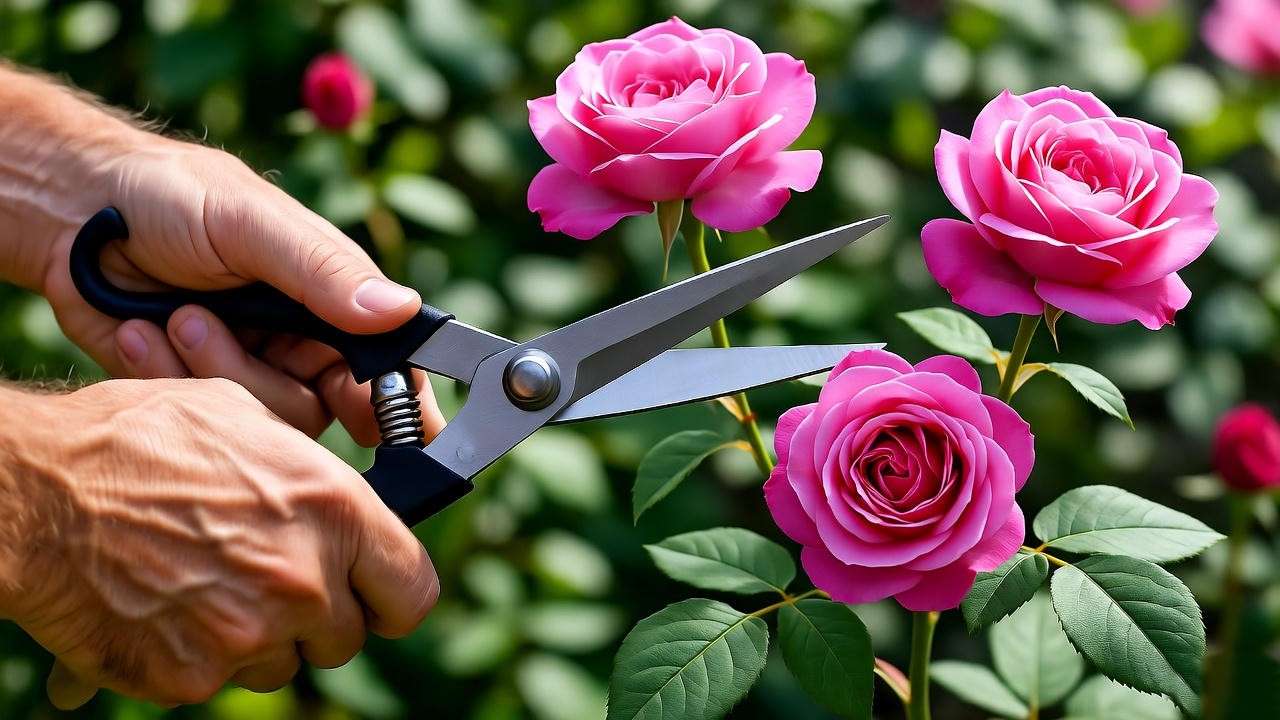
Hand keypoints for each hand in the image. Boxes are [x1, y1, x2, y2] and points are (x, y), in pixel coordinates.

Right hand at [1, 379, 438, 707]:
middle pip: (347, 636)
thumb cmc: (138, 441)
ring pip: (285, 664)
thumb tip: (346, 508)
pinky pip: (221, 680)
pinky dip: (203, 655)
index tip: (376, 591)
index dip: (393, 593)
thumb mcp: (247, 421)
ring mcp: (247, 637)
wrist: (35, 495)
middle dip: (319, 614)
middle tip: (274, 580)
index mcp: (333, 510)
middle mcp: (302, 581)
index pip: (412, 591)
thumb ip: (313, 480)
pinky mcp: (191, 678)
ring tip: (212, 583)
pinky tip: (171, 606)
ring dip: (263, 637)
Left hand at [38, 137, 442, 443]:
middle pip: (322, 408)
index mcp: (332, 301)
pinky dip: (164, 377)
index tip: (374, 417)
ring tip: (172, 315)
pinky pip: (201, 422)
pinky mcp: (193, 394)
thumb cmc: (170, 197)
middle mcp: (299, 345)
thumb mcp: (250, 222)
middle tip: (212, 329)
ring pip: (262, 423)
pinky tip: (139, 332)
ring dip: (209, 369)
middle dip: (265, 379)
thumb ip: (323, 270)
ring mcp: (246, 372)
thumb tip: (402, 310)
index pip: (386, 365)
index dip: (389, 398)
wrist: (70, 211)